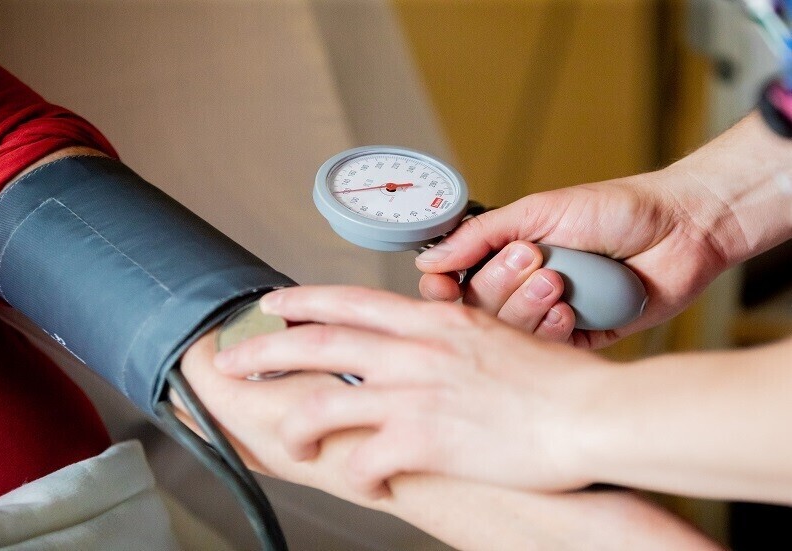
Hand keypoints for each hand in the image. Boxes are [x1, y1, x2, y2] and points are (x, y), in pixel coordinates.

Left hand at [214, 285, 610, 498]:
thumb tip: (424, 335)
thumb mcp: (495, 335)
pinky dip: (355, 473)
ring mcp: (415, 394)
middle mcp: (414, 351)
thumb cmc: (555, 380)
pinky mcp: (424, 440)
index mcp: (432, 320)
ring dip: (294, 423)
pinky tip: (362, 480)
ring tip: (284, 437)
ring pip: (324, 402)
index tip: (273, 304)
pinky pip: (364, 460)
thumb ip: (450, 334)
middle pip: (318, 342)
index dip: (302, 301)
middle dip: (267, 351)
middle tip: (233, 359)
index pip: (348, 300)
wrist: (591, 413)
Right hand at [416, 168, 730, 348]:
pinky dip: (553, 330)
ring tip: (558, 280)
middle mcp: (525, 288)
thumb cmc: (613, 209)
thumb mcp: (537, 211)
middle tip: (531, 257)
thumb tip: (431, 259)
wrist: (680, 228)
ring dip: (527, 307)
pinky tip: (570, 309)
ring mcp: (551, 315)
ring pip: (510, 334)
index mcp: (507, 257)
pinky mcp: (581, 338)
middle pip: (480, 311)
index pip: (458, 285)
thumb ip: (481, 235)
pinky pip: (549, 350)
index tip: (444, 285)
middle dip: (500, 286)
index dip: (445, 290)